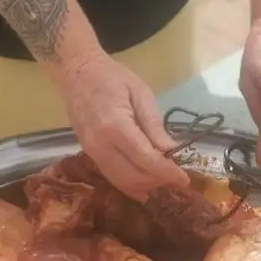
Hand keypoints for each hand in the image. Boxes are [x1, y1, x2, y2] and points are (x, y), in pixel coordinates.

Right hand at [54, 53, 188, 201]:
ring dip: (143, 186)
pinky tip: (143, 187)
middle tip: (176, 179)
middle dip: (157, 181)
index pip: (146, 159)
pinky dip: (128, 185)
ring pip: (120, 181)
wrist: (77, 73)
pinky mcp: (88, 153)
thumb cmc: (112, 77)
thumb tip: (170, 151)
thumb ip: (154, 125)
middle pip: (133, 176)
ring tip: (162, 182)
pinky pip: (110, 175)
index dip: (167, 172)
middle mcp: (100, 145)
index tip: (184, 180)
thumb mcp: (140, 94)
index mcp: (116, 126)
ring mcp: (91, 151)